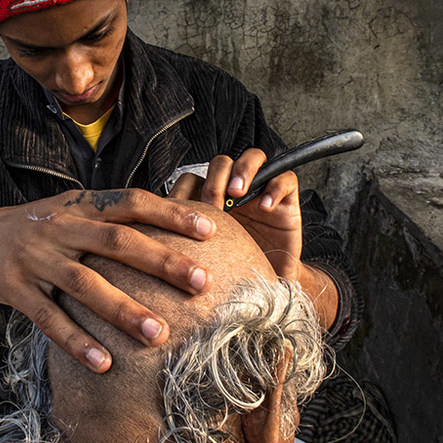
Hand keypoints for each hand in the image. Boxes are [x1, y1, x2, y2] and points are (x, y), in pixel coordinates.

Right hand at [0, 189, 216, 372]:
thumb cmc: (29, 227)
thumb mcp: (65, 210)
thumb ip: (106, 217)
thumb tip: (164, 226)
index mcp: (79, 206)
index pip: (131, 202)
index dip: (170, 214)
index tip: (210, 229)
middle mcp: (60, 228)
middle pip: (118, 241)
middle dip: (162, 261)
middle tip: (201, 282)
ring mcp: (36, 259)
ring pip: (86, 284)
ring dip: (124, 310)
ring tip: (159, 334)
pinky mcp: (14, 289)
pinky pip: (48, 319)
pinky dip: (76, 342)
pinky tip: (103, 363)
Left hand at [168, 149, 303, 280]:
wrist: (269, 284)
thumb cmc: (235, 268)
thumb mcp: (208, 251)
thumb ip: (188, 234)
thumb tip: (156, 228)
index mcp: (211, 200)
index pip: (197, 174)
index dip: (192, 186)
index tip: (190, 212)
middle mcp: (235, 191)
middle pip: (222, 163)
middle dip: (215, 179)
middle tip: (214, 204)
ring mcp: (261, 191)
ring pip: (255, 158)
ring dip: (243, 170)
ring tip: (238, 192)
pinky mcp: (286, 201)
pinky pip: (285, 180)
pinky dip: (274, 188)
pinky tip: (265, 207)